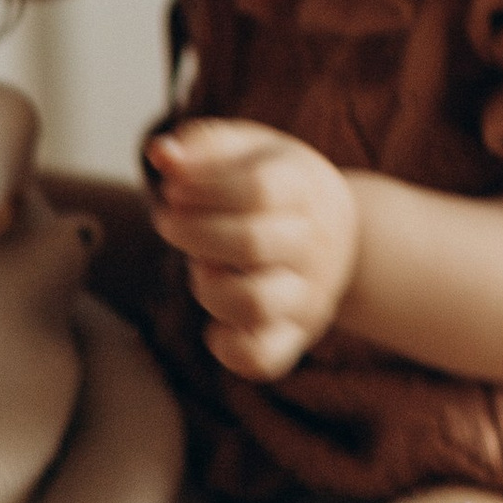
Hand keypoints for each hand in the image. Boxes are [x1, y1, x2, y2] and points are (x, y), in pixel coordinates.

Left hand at [149, 121, 358, 379]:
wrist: (340, 232)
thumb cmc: (277, 182)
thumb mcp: (250, 149)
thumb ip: (205, 144)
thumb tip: (162, 154)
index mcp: (304, 187)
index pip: (257, 189)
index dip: (203, 188)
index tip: (174, 189)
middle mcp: (313, 245)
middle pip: (250, 242)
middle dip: (191, 232)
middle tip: (169, 222)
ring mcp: (307, 295)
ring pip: (253, 302)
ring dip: (208, 285)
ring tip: (203, 268)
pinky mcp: (295, 335)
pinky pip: (263, 359)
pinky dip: (228, 348)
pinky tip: (214, 325)